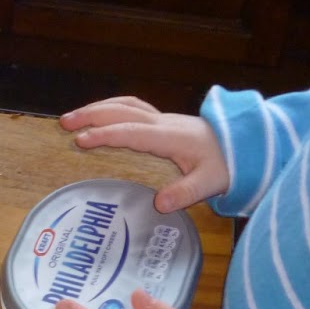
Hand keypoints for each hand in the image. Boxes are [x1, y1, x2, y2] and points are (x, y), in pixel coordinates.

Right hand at [60, 96, 230, 212]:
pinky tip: (99, 115)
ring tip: (73, 117)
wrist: (245, 146)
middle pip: (121, 111)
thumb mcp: (211, 183)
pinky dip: (110, 107)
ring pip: (125, 105)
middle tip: (64, 124)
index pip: (131, 132)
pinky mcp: (163, 121)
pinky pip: (132, 107)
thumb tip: (158, 204)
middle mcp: (162, 123)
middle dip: (91, 115)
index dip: (104, 135)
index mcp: (170, 137)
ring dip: (97, 108)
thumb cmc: (227, 164)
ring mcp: (162, 119)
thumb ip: (185, 193)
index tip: (81, 140)